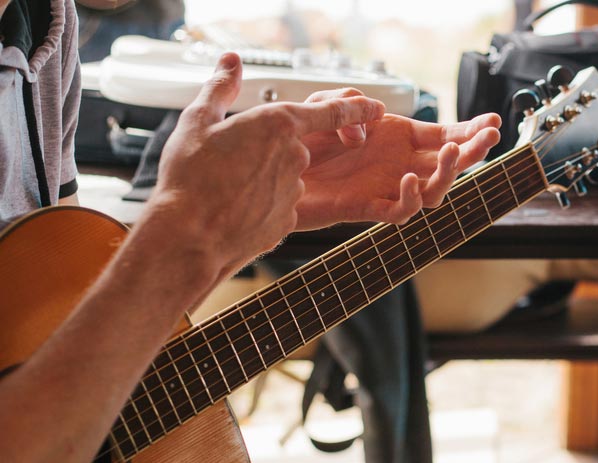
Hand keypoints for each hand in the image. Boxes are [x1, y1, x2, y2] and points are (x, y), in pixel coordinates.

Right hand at [147, 54, 384, 280]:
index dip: (357, 109)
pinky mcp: (290, 218)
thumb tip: (231, 61)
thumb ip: (220, 88)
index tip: (377, 108)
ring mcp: (295, 190)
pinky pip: (280, 205)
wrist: (190, 235)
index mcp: (278, 124)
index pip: (332, 112)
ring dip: (264, 180)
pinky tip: (236, 209)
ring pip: (287, 177)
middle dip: (270, 152)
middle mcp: (295, 156)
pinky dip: (263, 205)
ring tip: (228, 187)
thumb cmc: (190, 177)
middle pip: (296, 147)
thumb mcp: (198, 121)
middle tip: (233, 161)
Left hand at [294, 89, 500, 228]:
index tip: (493, 122)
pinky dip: (410, 199)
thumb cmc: (299, 140)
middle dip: (473, 151)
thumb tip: (376, 119)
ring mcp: (385, 187)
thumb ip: (351, 103)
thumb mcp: (325, 103)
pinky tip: (408, 180)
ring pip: (433, 191)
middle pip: (448, 163)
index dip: (470, 131)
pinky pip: (400, 212)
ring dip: (447, 173)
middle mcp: (397, 164)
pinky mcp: (367, 207)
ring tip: (449, 153)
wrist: (271, 170)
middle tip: (489, 138)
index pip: (443, 135)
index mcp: (396, 138)